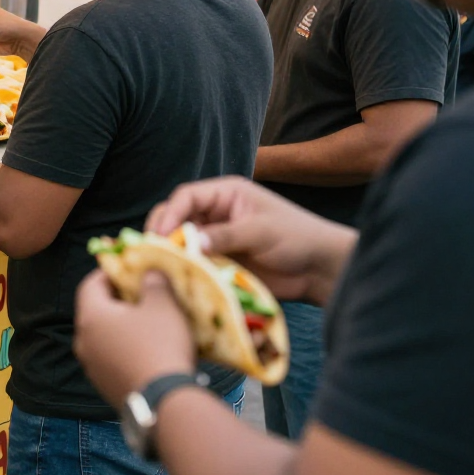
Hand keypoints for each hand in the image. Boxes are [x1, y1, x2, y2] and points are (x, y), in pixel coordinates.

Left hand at [73, 267, 195, 408]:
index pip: (90, 283)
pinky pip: (111, 358)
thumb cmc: (160, 345)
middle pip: (96, 310)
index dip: (110, 271)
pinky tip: (148, 350)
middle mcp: (83, 341)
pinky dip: (124, 348)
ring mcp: (91, 367)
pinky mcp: (104, 387)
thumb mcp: (162, 305)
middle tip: (143, 292)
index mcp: (90, 317)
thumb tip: (149, 272)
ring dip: (122, 326)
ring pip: (103, 336)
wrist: (165, 403)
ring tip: (149, 322)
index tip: (130, 267)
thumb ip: (153, 282)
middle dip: (118, 299)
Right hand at [145, 175, 356, 306]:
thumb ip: (225, 235)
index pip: (186, 197)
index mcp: (225, 194)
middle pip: (177, 218)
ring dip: (172, 254)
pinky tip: (176, 280)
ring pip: (182, 243)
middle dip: (163, 233)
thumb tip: (190, 244)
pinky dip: (185, 270)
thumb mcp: (260, 231)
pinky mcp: (220, 262)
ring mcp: (216, 239)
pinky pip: (195, 264)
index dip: (170, 213)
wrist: (319, 269)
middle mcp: (216, 214)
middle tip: (153, 252)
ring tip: (160, 268)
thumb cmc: (297, 237)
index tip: (161, 235)